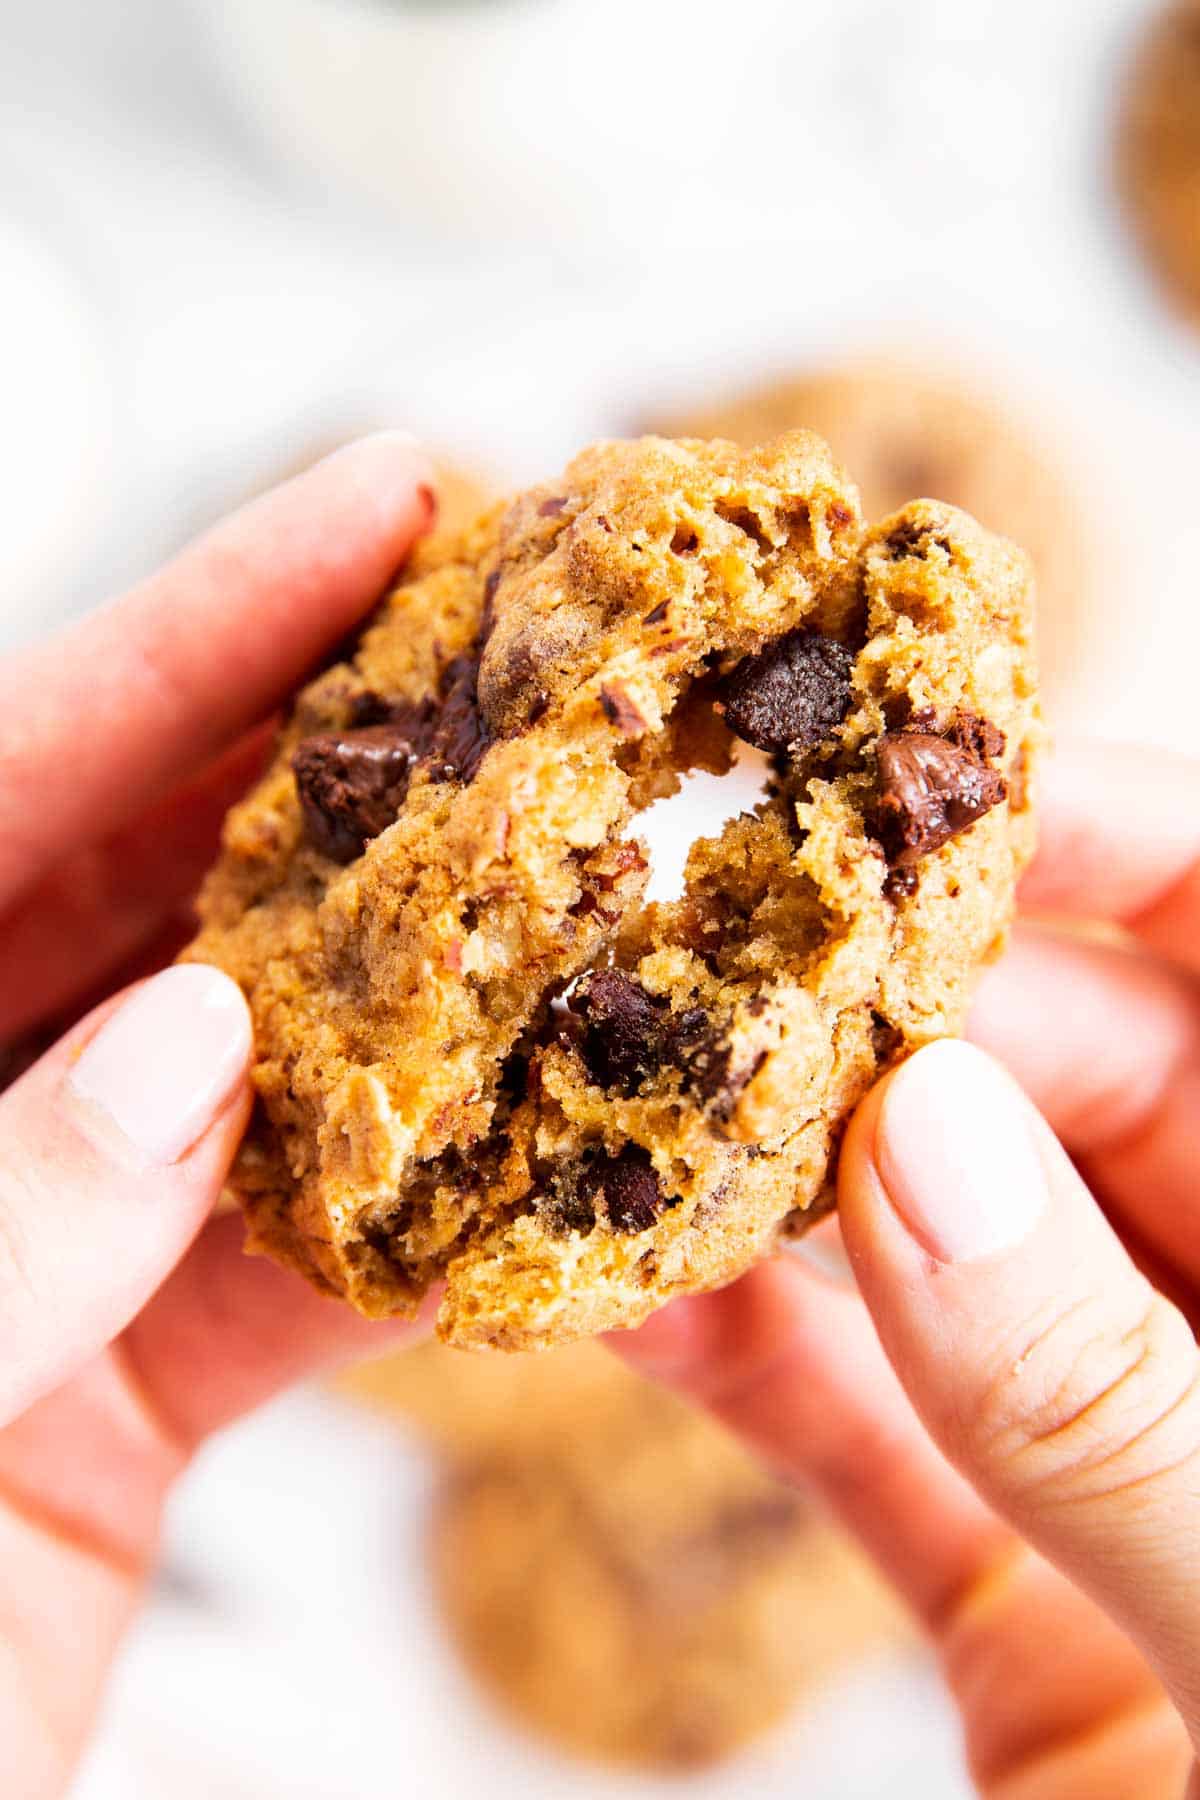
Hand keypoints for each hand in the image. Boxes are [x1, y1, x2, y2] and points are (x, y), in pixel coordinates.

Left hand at [0, 435, 436, 1797]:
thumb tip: (198, 1046)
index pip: (7, 776)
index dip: (195, 628)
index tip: (381, 502)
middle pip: (145, 884)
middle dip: (339, 763)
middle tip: (529, 648)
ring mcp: (22, 1250)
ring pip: (245, 1064)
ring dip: (411, 981)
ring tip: (577, 855)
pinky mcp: (108, 1394)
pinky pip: (282, 1260)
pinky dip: (407, 1206)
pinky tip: (530, 1133)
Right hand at [618, 741, 1199, 1798]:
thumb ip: (1120, 1399)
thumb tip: (919, 1137)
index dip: (1124, 850)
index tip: (934, 799)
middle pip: (1075, 1082)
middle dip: (892, 1016)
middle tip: (710, 959)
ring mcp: (1132, 1433)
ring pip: (940, 1237)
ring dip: (778, 1172)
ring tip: (615, 1092)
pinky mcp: (1010, 1563)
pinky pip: (865, 1411)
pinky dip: (740, 1348)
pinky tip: (611, 1284)